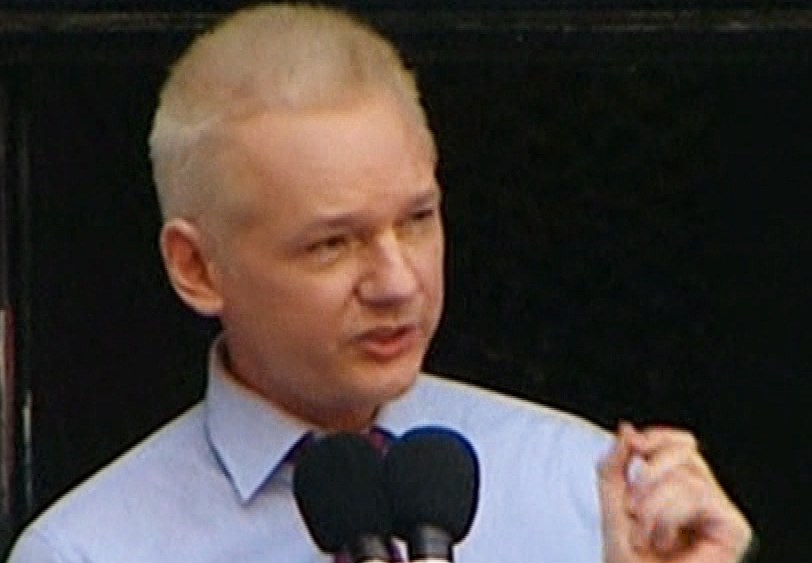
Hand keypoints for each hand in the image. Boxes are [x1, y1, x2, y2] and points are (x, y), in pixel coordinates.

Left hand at [598, 422, 752, 562]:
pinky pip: (700, 494)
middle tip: (633, 505)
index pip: (680, 445)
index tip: (636, 444)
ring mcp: (720, 515)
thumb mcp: (611, 507)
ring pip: (689, 474)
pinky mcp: (733, 530)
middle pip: (687, 452)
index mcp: (678, 492)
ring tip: (643, 530)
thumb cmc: (627, 562)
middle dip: (650, 471)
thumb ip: (613, 469)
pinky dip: (669, 511)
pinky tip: (661, 538)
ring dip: (654, 501)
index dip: (659, 437)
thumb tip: (626, 431)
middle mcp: (703, 501)